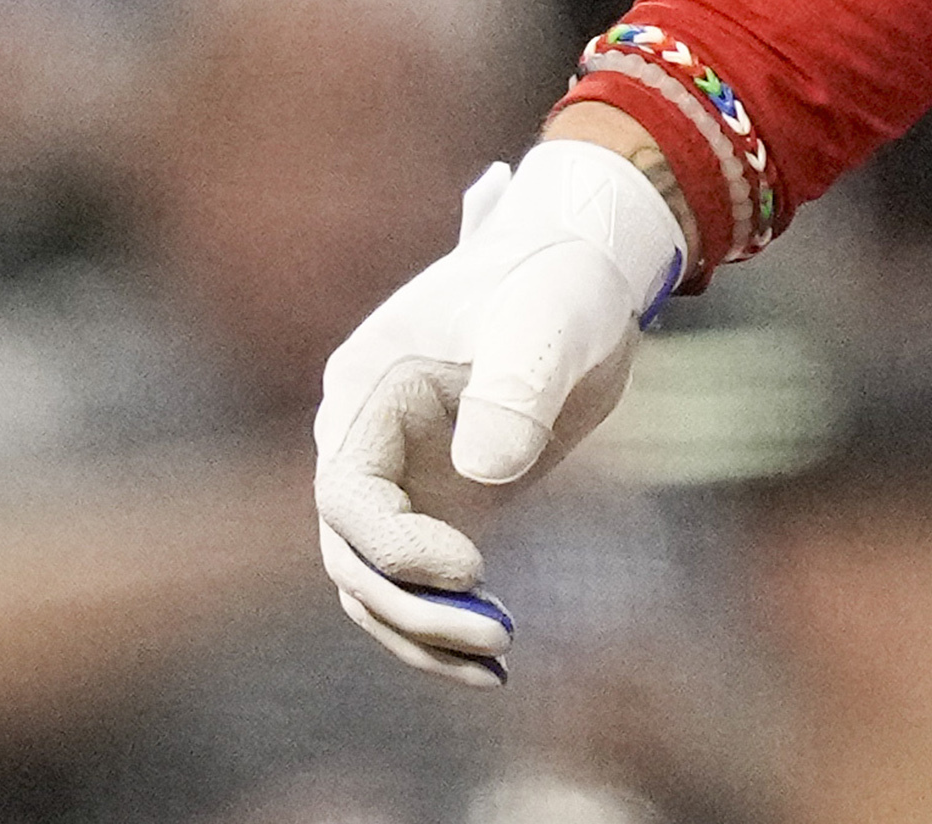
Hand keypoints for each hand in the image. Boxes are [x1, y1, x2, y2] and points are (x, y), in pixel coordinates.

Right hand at [307, 139, 684, 682]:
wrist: (585, 267)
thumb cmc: (559, 281)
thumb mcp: (547, 321)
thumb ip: (517, 386)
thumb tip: (483, 472)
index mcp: (367, 390)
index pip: (346, 495)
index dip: (395, 548)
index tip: (472, 569)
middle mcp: (366, 441)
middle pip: (351, 552)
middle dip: (412, 608)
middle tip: (496, 640)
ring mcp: (399, 477)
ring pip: (376, 582)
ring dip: (425, 632)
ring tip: (498, 664)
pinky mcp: (439, 504)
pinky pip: (418, 583)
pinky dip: (445, 624)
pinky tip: (499, 661)